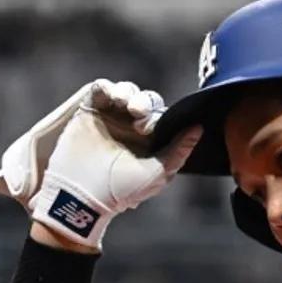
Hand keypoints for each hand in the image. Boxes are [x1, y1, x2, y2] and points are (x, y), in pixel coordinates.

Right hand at [0, 79, 200, 248]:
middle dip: (145, 103)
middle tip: (137, 115)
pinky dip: (107, 87)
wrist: (82, 195)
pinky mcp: (89, 111)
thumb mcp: (157, 173)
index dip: (158, 117)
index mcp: (149, 141)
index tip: (148, 130)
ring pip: (125, 91)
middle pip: (146, 100)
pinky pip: (100, 89)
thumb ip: (179, 151)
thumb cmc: (121, 191)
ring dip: (128, 92)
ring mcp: (109, 117)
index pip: (161, 117)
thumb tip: (199, 128)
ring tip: (124, 105)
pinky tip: (111, 97)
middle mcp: (130, 127)